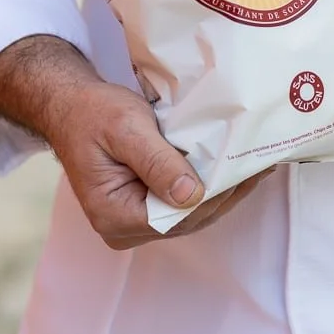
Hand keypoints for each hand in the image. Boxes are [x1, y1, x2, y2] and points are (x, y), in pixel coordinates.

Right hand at [0, 34, 269, 249]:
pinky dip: (208, 183)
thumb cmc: (93, 113)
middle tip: (263, 164)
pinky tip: (232, 166)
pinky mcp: (144, 203)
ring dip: (223, 189)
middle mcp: (125, 228)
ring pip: (190, 212)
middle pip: (189, 218)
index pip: (178, 216)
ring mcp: (134, 219)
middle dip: (227, 193)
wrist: (70, 105)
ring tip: (257, 164)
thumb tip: (192, 196)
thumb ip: (157, 163)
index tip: (249, 171)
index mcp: (115, 216)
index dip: (218, 196)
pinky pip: (182, 199)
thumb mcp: (126, 130)